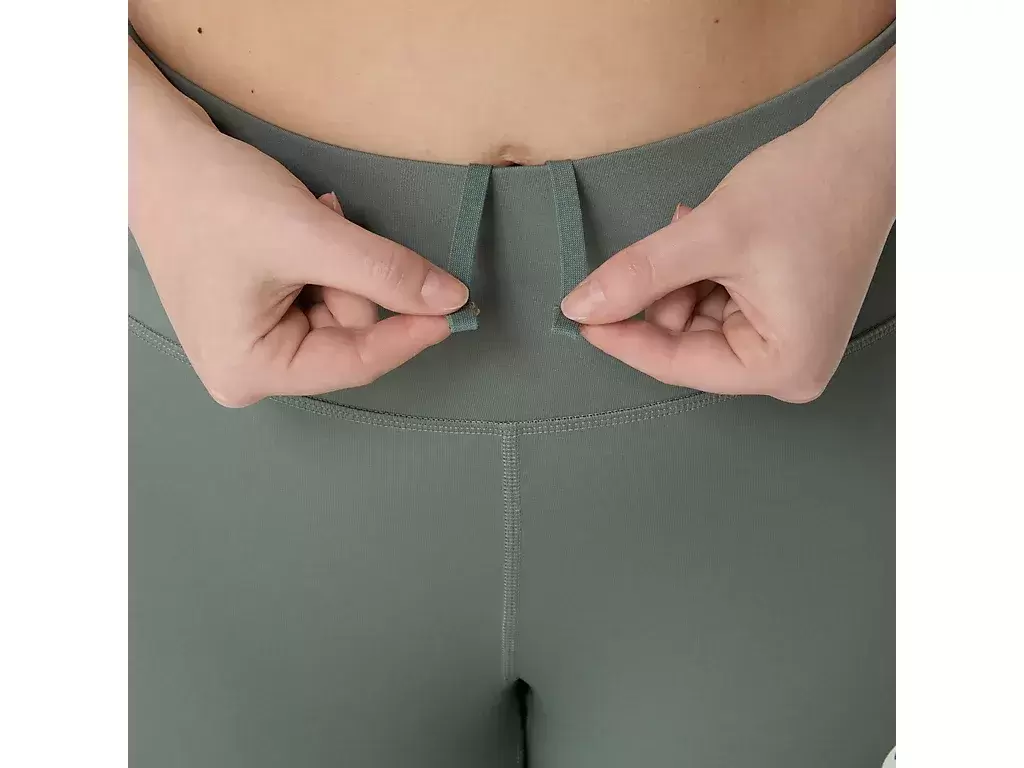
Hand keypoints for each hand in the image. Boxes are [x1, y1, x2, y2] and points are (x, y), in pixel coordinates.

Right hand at [130, 105, 467, 407]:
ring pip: (338, 310)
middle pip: (348, 335)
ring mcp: (252, 343)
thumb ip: (385, 273)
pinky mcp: (256, 315)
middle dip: (352, 277)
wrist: (153, 151)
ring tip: (307, 219)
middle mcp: (251, 369)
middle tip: (327, 227)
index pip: (356, 363)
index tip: (458, 311)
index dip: (410, 334)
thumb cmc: (213, 198)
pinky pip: (317, 295)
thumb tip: (450, 301)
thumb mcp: (310, 236)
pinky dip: (323, 259)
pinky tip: (300, 224)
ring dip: (338, 262)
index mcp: (253, 370)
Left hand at [561, 77, 894, 402]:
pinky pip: (717, 303)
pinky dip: (700, 269)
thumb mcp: (709, 236)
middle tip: (674, 240)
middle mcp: (788, 368)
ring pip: (696, 319)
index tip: (576, 317)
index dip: (622, 337)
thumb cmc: (806, 190)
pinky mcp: (781, 317)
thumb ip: (639, 275)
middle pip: (686, 342)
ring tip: (699, 226)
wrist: (866, 145)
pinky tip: (710, 231)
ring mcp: (786, 342)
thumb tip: (578, 308)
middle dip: (666, 291)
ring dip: (683, 273)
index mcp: (781, 367)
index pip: (677, 364)